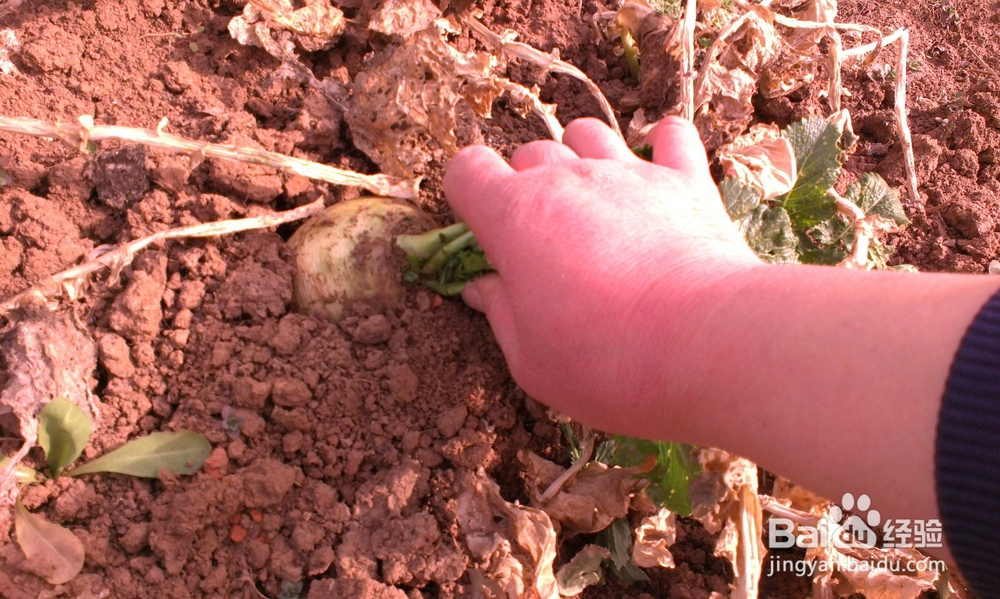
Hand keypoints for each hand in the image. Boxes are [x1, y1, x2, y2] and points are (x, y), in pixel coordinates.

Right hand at [444, 117, 760, 435]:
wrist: (706, 343)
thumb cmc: (607, 361)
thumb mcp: (531, 360)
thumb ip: (500, 314)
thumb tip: (481, 287)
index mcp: (515, 217)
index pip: (466, 170)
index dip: (468, 195)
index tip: (485, 232)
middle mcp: (567, 179)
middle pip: (530, 153)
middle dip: (527, 185)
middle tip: (546, 239)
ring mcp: (629, 173)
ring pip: (589, 133)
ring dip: (583, 157)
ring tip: (594, 201)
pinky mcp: (685, 179)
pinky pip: (671, 136)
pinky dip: (662, 146)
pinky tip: (660, 170)